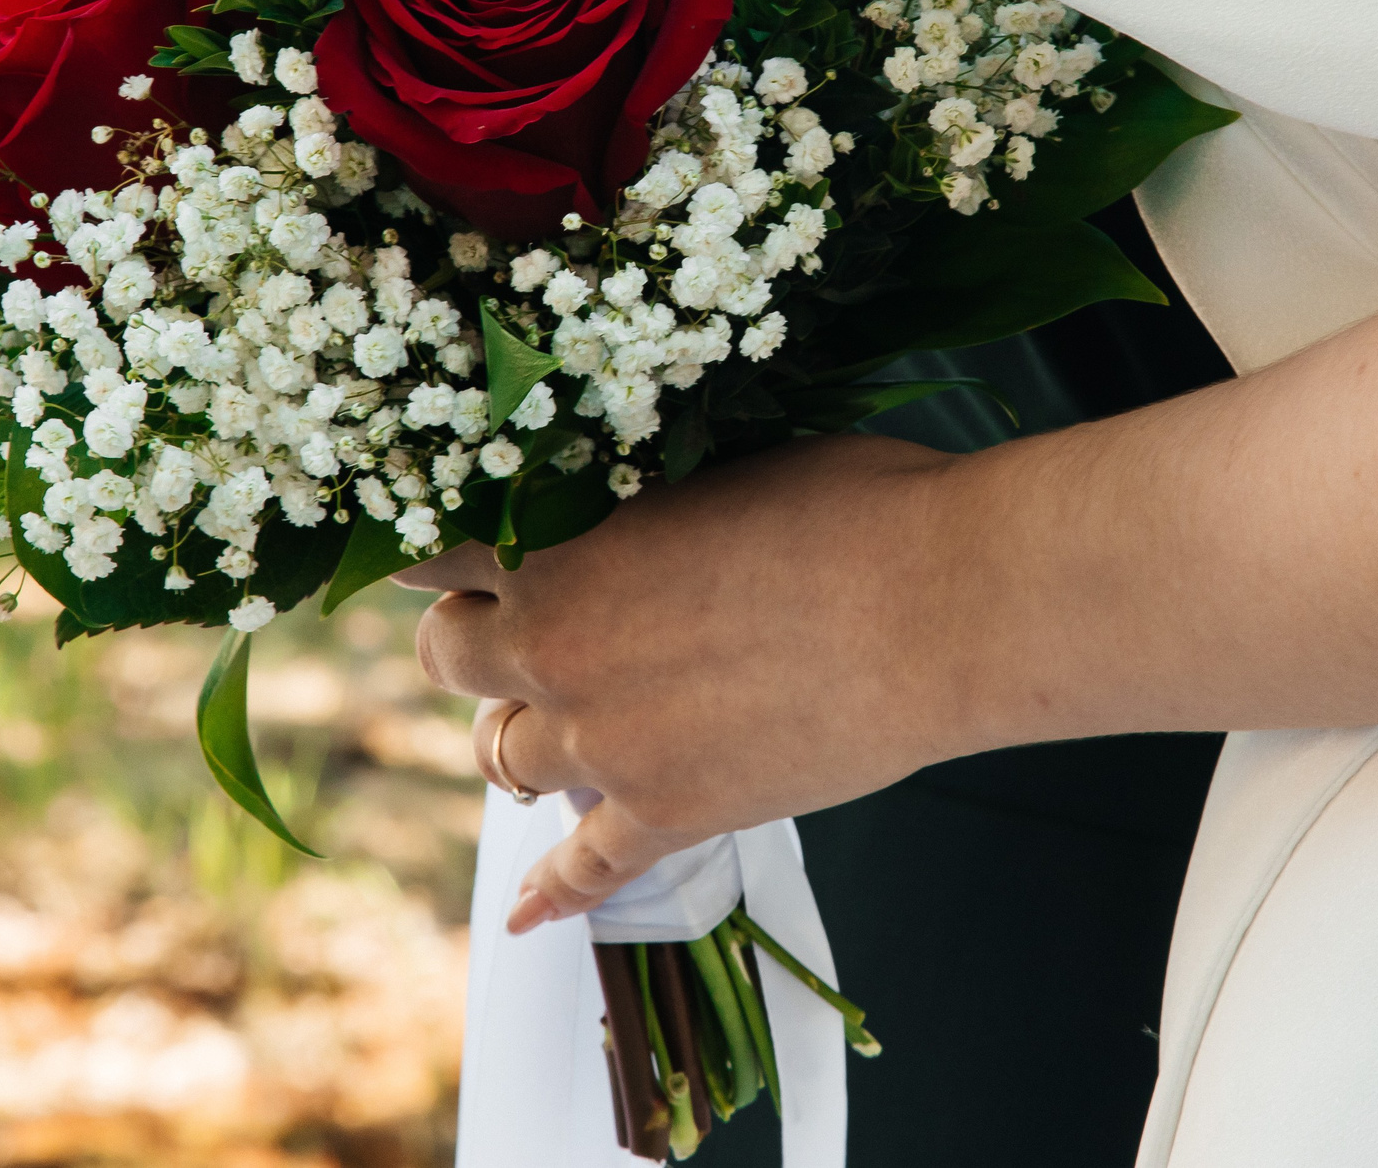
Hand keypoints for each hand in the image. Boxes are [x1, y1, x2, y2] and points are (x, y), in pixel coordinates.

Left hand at [402, 434, 969, 931]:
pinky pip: (586, 868)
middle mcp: (556, 647)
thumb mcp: (717, 465)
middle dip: (472, 637)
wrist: (948, 603)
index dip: (438, 549)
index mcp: (560, 543)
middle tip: (513, 625)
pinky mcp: (668, 815)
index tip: (454, 549)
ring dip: (512, 734)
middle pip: (446, 655)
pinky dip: (552, 891)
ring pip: (498, 754)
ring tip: (548, 721)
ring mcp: (606, 743)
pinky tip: (526, 911)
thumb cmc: (854, 506)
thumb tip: (620, 501)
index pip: (429, 551)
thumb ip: (637, 498)